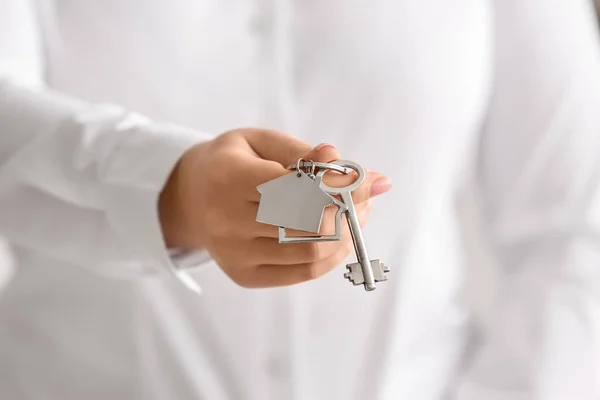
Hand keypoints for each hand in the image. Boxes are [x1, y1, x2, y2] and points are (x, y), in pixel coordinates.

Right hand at [159, 128, 391, 287]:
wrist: (190, 199)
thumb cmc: (231, 164)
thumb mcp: (259, 142)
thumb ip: (300, 152)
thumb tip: (338, 158)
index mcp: (228, 178)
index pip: (297, 186)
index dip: (340, 185)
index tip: (370, 179)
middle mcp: (226, 221)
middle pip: (308, 224)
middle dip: (349, 208)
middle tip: (365, 194)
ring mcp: (234, 254)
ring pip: (311, 251)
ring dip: (347, 232)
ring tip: (355, 212)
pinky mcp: (244, 276)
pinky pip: (303, 272)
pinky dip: (332, 255)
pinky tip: (340, 235)